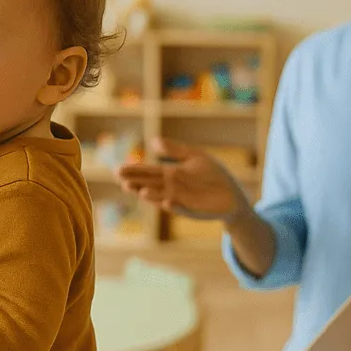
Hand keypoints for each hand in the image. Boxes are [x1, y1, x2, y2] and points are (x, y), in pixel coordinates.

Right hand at [115, 137, 246, 220]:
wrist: (232, 195)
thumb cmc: (212, 175)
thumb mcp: (194, 157)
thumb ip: (174, 150)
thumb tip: (152, 140)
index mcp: (169, 175)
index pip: (148, 172)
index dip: (134, 171)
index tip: (118, 169)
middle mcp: (171, 189)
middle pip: (150, 185)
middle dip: (137, 183)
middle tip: (121, 180)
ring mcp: (181, 200)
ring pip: (163, 197)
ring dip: (152, 196)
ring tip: (140, 192)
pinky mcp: (194, 209)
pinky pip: (183, 208)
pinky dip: (175, 205)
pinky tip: (168, 201)